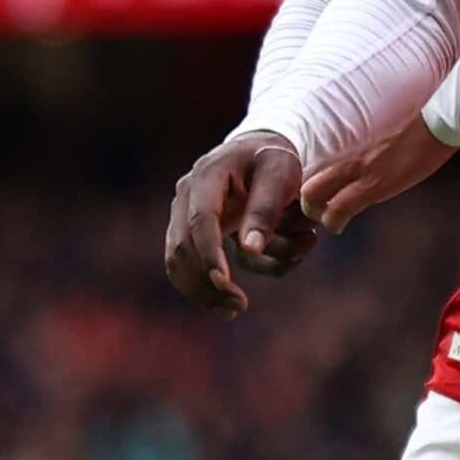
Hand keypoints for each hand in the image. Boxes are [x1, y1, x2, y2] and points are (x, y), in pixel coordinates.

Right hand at [164, 132, 305, 317]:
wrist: (260, 151)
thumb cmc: (274, 160)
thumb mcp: (281, 174)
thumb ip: (266, 208)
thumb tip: (250, 249)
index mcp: (208, 175)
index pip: (201, 220)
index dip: (210, 253)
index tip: (225, 282)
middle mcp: (186, 195)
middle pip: (182, 247)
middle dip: (208, 282)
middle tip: (240, 305)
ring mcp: (183, 214)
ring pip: (178, 262)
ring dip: (204, 291)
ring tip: (237, 308)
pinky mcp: (189, 232)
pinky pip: (186, 265)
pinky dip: (203, 287)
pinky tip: (229, 302)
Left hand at [300, 117, 459, 232]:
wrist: (437, 126)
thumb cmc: (418, 135)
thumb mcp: (383, 148)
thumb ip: (367, 160)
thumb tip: (360, 176)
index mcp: (351, 149)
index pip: (314, 167)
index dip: (308, 188)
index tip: (316, 199)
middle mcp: (348, 159)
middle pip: (306, 184)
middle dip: (306, 206)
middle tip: (319, 214)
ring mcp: (358, 171)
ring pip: (314, 196)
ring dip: (318, 216)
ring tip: (331, 221)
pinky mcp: (373, 185)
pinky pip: (340, 208)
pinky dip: (335, 223)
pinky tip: (342, 225)